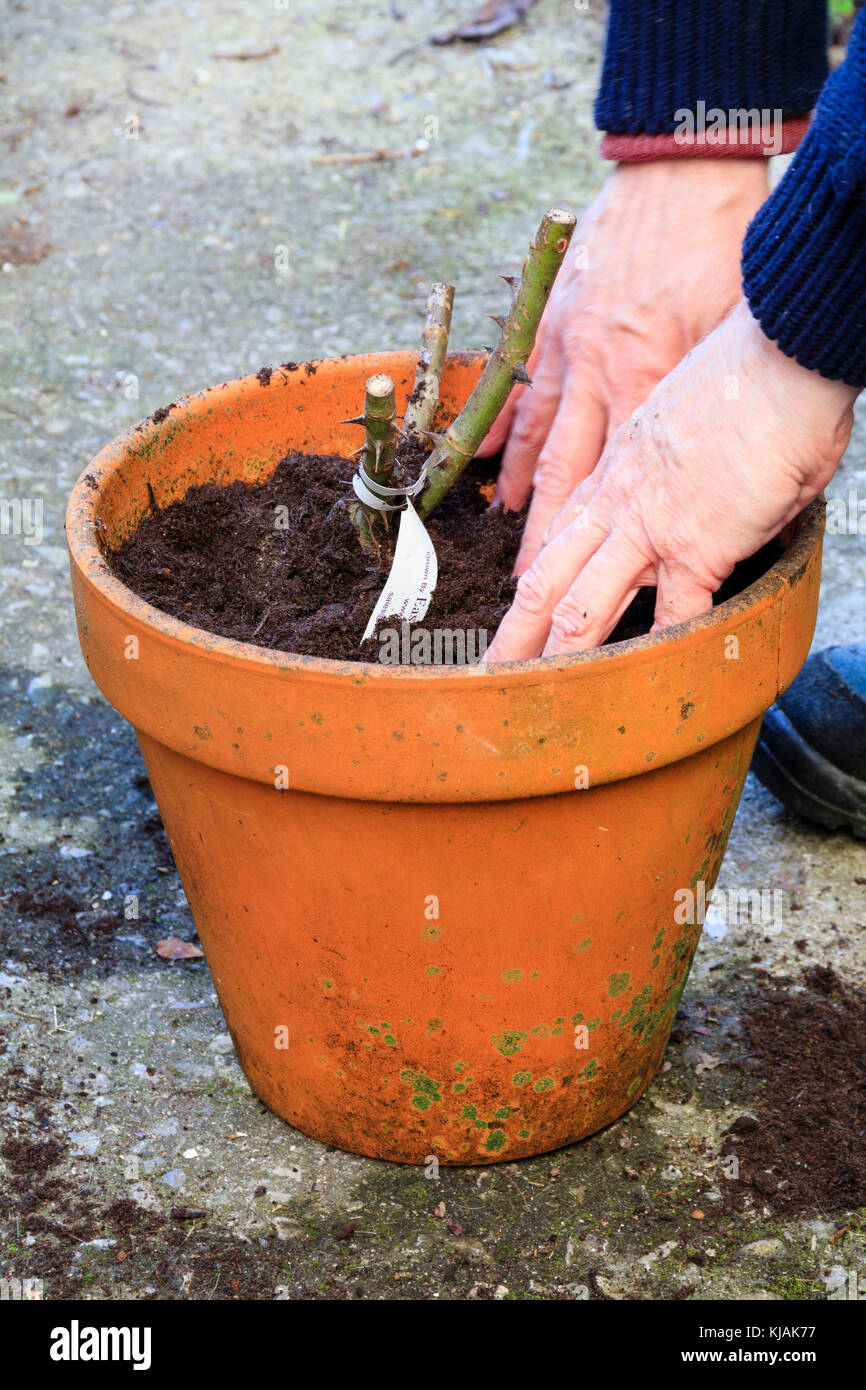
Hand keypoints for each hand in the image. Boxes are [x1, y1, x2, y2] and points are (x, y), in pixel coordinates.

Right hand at [478, 159, 770, 573]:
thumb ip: (707, 399)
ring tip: (505, 540)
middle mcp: (598, 374)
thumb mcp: (733, 329)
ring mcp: (568, 349)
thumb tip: (713, 463)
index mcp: (647, 380)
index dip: (597, 534)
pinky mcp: (551, 322)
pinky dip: (499, 430)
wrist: (680, 169)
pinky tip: (481, 466)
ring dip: (519, 495)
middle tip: (524, 591)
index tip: (581, 584)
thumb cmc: (720, 244)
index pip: (616, 480)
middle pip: (565, 476)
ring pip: (535, 439)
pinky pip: (518, 389)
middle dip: (543, 540)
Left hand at [486, 300, 857, 661]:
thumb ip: (675, 466)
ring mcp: (649, 526)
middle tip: (492, 668)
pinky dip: (656, 654)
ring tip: (532, 693)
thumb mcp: (686, 420)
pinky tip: (640, 686)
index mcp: (614, 470)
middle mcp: (618, 502)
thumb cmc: (750, 377)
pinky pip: (671, 616)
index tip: (516, 605)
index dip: (531, 575)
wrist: (782, 351)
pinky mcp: (695, 545)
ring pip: (583, 604)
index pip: (559, 534)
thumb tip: (692, 497)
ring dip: (554, 655)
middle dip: (516, 630)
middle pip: (547, 577)